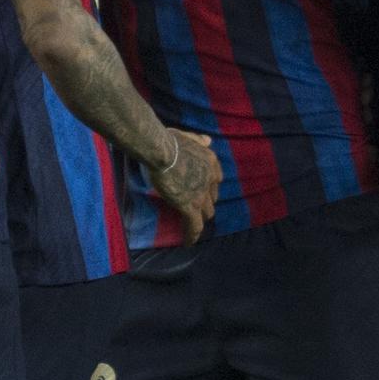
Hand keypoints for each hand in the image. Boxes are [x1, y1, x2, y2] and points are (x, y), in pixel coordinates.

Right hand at [146, 129, 220, 244]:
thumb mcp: (188, 136)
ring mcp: (201, 194)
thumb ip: (199, 141)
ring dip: (200, 218)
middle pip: (212, 197)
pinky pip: (194, 226)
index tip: (203, 189)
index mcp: (210, 162)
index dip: (209, 185)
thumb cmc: (170, 141)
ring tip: (192, 224)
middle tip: (195, 205)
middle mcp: (210, 179)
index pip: (216, 178)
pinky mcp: (190, 206)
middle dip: (206, 201)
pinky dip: (192, 235)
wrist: (163, 152)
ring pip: (206, 213)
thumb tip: (208, 140)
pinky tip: (188, 243)